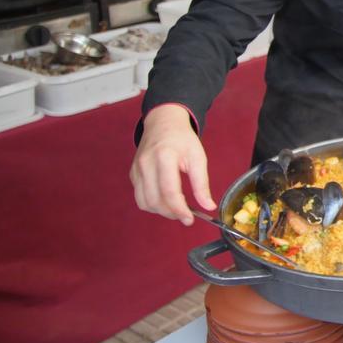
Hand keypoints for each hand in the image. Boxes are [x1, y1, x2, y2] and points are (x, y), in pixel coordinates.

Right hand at [129, 104, 213, 224]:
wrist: (163, 123)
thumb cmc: (182, 139)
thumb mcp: (198, 157)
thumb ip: (202, 183)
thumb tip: (209, 206)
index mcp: (164, 157)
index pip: (169, 191)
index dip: (180, 210)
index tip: (190, 219)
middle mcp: (146, 164)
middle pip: (155, 200)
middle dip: (171, 213)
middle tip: (186, 216)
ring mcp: (136, 169)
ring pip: (144, 202)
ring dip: (161, 211)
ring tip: (177, 209)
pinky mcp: (133, 174)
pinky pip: (140, 197)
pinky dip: (152, 204)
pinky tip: (166, 200)